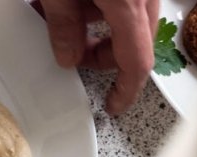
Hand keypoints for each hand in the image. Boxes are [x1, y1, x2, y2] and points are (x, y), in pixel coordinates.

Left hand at [38, 0, 157, 114]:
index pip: (136, 62)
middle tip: (70, 56)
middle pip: (133, 43)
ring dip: (97, 29)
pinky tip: (71, 2)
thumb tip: (67, 56)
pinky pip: (125, 1)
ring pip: (128, 21)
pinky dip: (102, 7)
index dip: (125, 91)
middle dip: (102, 57)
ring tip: (59, 21)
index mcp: (130, 4)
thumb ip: (63, 22)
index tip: (113, 106)